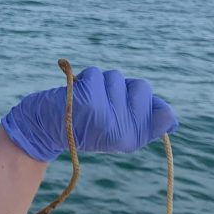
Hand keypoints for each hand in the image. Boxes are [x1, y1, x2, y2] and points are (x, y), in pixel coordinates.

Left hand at [1, 66, 177, 161]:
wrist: (42, 131)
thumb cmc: (82, 126)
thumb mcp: (115, 130)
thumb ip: (142, 120)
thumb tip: (170, 116)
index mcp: (132, 139)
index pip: (166, 114)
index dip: (152, 103)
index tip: (130, 106)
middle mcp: (124, 130)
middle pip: (143, 87)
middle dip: (122, 88)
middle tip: (102, 103)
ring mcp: (107, 115)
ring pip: (117, 77)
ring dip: (101, 82)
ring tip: (87, 99)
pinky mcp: (90, 100)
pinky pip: (97, 73)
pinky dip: (86, 78)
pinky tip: (77, 93)